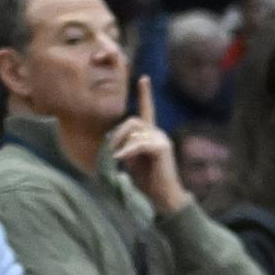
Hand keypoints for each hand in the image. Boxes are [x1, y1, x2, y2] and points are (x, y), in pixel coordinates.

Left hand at [112, 80, 184, 213]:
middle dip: (117, 134)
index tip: (143, 78)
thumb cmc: (147, 180)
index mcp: (151, 135)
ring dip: (121, 145)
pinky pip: (138, 143)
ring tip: (117, 159)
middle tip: (110, 151)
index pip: (148, 110)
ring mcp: (161, 140)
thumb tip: (111, 139)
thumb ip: (124, 145)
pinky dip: (127, 151)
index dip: (145, 94)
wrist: (164, 196)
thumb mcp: (131, 159)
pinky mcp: (161, 148)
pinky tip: (121, 158)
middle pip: (132, 121)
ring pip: (134, 132)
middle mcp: (158, 133)